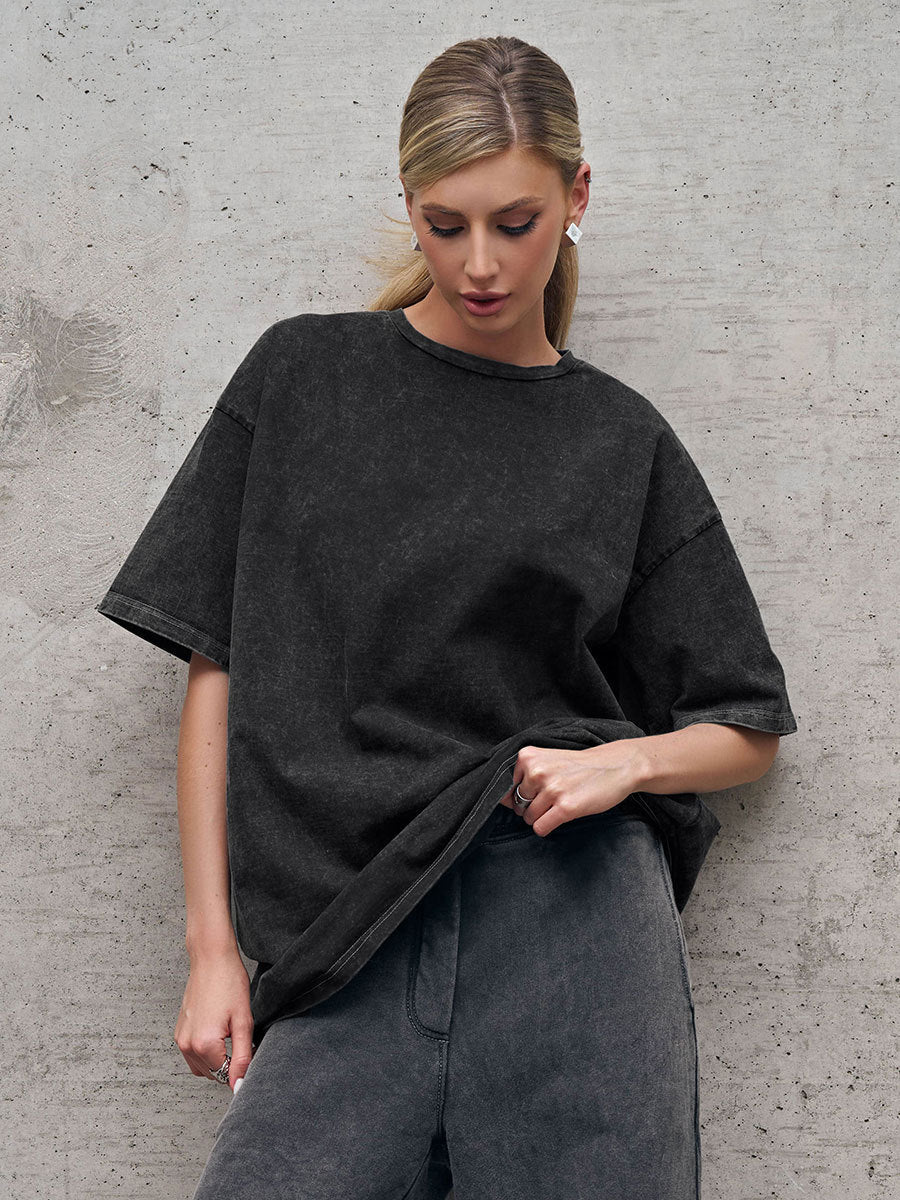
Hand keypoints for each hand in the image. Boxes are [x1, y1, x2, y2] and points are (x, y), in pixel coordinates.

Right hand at [174, 947, 254, 1091]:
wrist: (211, 959)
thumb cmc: (229, 983)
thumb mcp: (244, 1022)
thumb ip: (242, 1057)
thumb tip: (238, 1084)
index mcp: (204, 1044)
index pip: (224, 1075)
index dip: (241, 1068)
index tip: (250, 1053)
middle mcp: (188, 1045)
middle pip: (212, 1073)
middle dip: (228, 1065)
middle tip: (243, 1041)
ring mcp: (181, 1038)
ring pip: (201, 1067)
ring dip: (216, 1060)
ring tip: (230, 1035)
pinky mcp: (180, 1031)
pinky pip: (193, 1054)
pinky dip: (206, 1052)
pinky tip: (218, 1032)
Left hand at [497, 741, 643, 836]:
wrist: (615, 766)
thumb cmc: (579, 765)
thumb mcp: (547, 760)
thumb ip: (523, 776)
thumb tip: (502, 802)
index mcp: (528, 757)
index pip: (507, 788)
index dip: (522, 794)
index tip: (538, 791)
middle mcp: (537, 771)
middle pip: (519, 805)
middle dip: (533, 806)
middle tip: (554, 797)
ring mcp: (552, 789)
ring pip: (529, 818)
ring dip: (543, 817)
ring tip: (561, 803)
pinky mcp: (566, 807)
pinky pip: (541, 828)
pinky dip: (548, 826)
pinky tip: (562, 815)